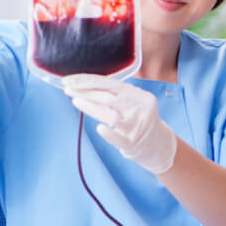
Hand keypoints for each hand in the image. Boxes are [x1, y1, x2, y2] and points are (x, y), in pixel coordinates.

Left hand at [63, 74, 177, 174]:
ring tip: (74, 100)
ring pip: (110, 115)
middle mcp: (141, 108)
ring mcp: (137, 126)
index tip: (69, 80)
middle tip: (67, 89)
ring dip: (90, 107)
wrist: (158, 145)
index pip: (110, 83)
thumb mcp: (134, 103)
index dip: (87, 80)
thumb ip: (117, 94)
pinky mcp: (134, 144)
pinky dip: (110, 134)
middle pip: (108, 97)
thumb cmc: (139, 121)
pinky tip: (100, 129)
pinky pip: (120, 138)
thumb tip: (85, 83)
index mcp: (140, 96)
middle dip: (84, 91)